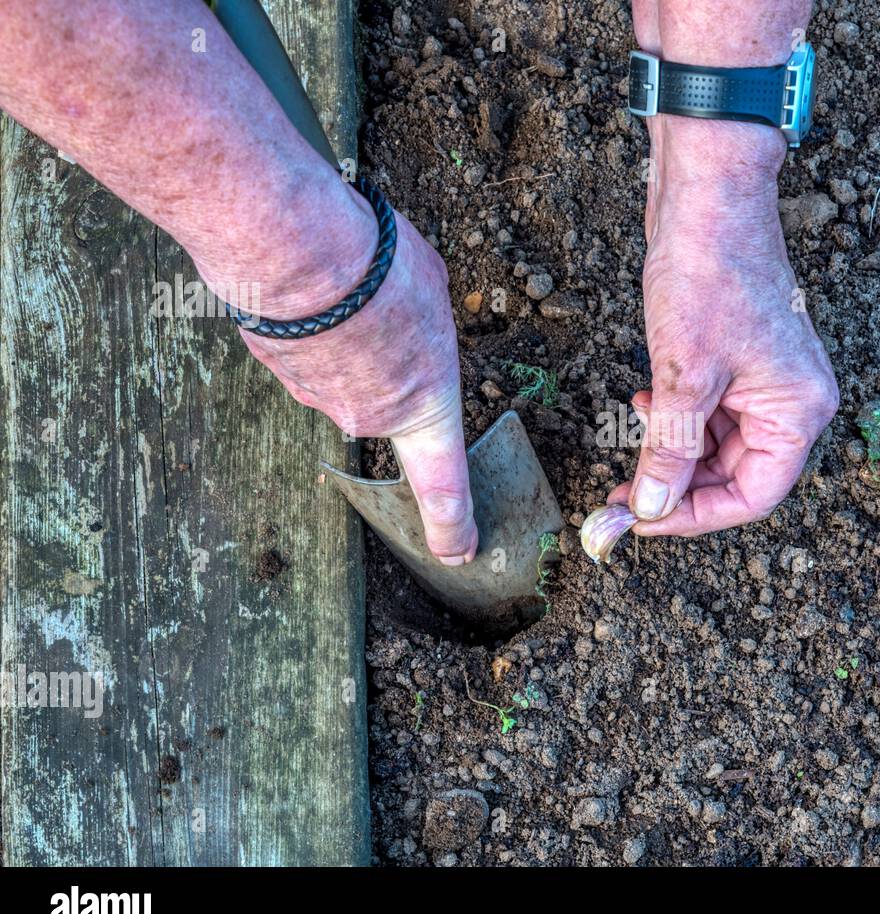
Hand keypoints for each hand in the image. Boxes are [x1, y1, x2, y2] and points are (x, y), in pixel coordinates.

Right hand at [200, 203, 477, 565]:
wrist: (293, 250)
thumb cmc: (376, 271)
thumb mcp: (434, 293)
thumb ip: (424, 330)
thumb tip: (399, 330)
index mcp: (424, 407)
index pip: (443, 486)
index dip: (453, 523)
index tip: (458, 550)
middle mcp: (370, 416)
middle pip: (386, 390)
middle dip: (389, 348)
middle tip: (386, 296)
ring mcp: (316, 395)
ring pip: (341, 365)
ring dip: (347, 329)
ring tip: (345, 279)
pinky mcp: (274, 365)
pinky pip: (304, 344)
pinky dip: (310, 319)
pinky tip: (309, 284)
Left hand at [608, 116, 838, 535]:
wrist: (707, 193)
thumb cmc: (710, 273)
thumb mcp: (683, 375)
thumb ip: (668, 449)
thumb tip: (650, 507)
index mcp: (798, 411)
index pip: (754, 495)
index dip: (696, 515)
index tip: (645, 520)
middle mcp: (791, 401)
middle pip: (734, 475)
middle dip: (676, 487)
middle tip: (621, 497)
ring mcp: (764, 380)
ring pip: (715, 446)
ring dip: (669, 454)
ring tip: (625, 451)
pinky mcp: (736, 360)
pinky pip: (706, 412)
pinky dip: (673, 420)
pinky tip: (640, 406)